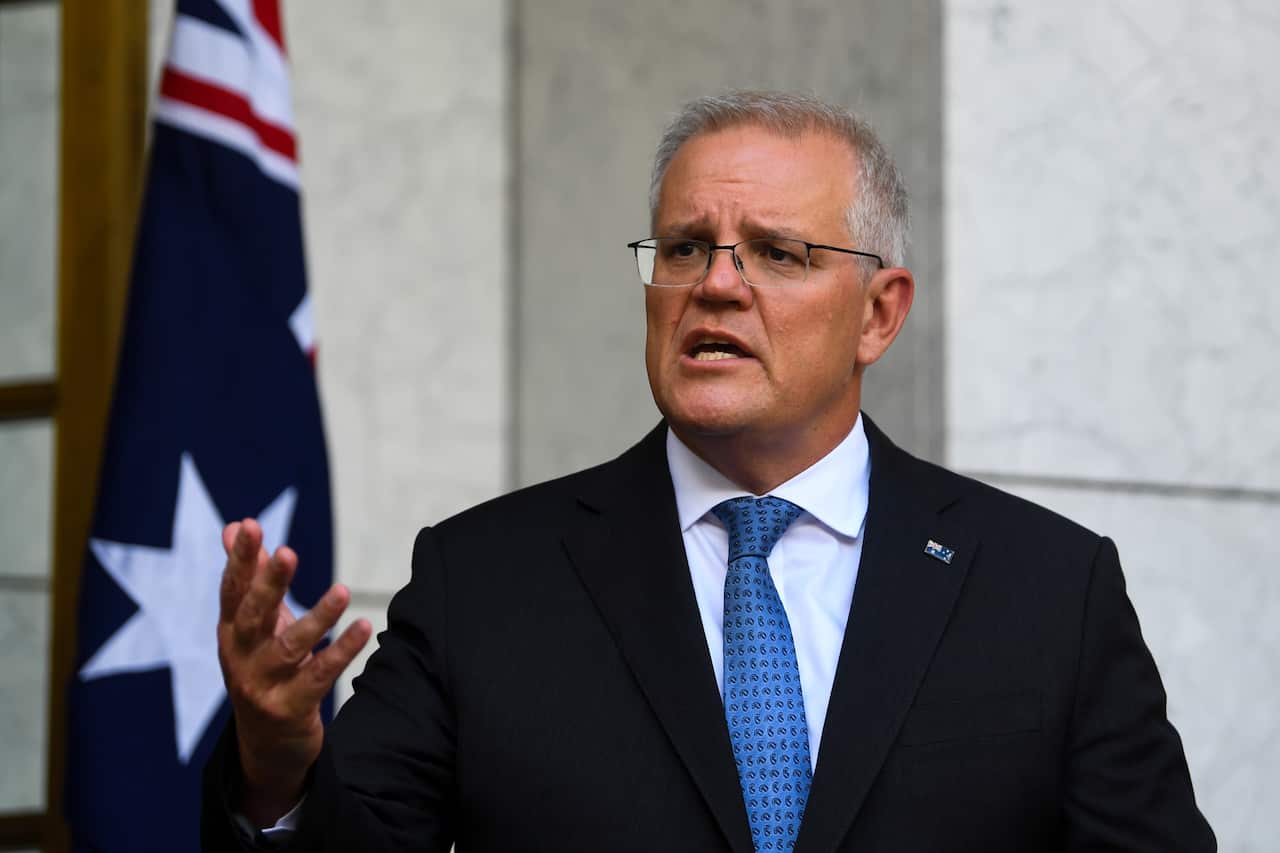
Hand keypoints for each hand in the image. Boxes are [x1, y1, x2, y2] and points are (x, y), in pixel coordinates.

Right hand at [217, 518, 371, 825]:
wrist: (266, 747)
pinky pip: (319, 676)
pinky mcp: (290, 708)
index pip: (232, 590)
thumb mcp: (253, 625)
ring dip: (318, 618)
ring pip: (290, 648)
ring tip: (343, 591)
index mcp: (230, 632)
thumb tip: (235, 525)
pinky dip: (341, 652)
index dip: (241, 558)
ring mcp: (263, 686)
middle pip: (254, 615)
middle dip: (270, 584)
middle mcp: (241, 657)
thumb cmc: (263, 668)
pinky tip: (364, 628)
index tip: (250, 525)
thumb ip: (248, 576)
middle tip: (288, 552)